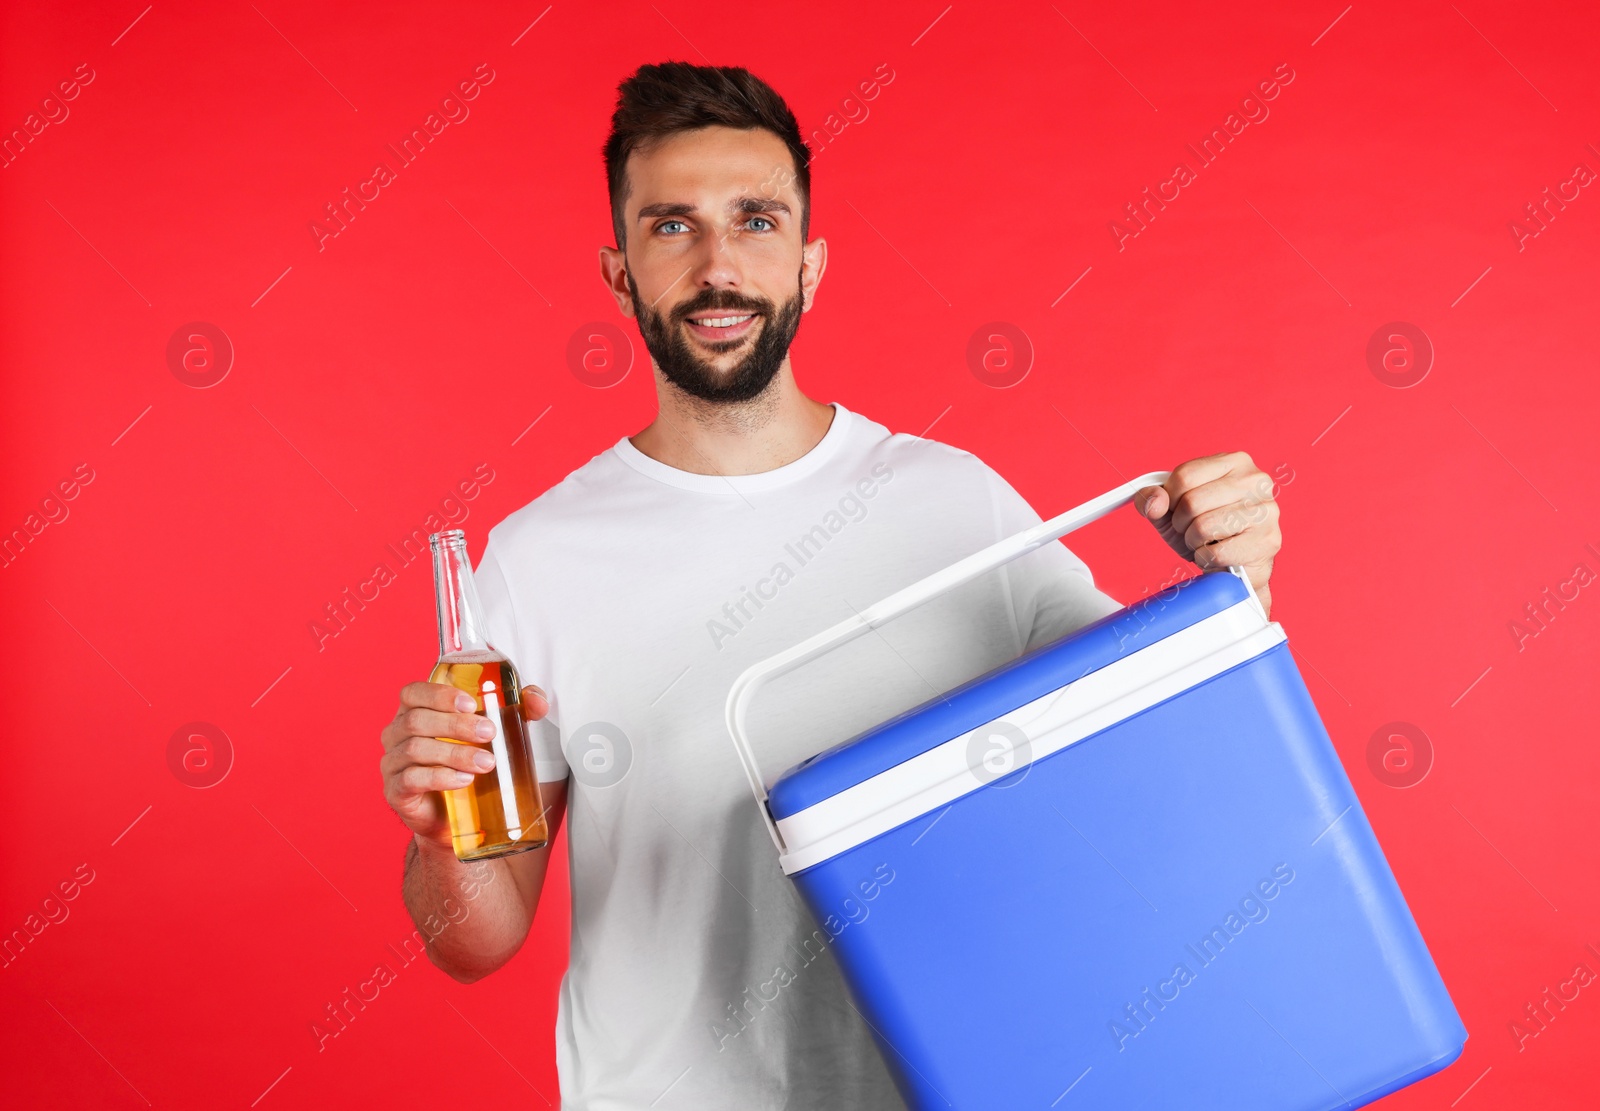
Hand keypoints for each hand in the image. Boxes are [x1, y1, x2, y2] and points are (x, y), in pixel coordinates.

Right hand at [380, 680, 551, 852]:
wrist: (456, 817)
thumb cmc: (468, 763)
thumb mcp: (493, 733)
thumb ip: (516, 710)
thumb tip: (536, 699)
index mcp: (413, 711)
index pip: (413, 692)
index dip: (439, 694)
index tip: (472, 703)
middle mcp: (396, 734)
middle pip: (417, 721)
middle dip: (456, 725)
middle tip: (489, 732)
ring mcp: (392, 764)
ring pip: (416, 749)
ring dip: (454, 753)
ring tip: (486, 762)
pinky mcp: (396, 792)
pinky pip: (412, 779)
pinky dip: (440, 777)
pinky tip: (464, 780)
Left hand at [1133, 451, 1280, 616]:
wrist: (1236, 568)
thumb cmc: (1207, 533)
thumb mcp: (1172, 511)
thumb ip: (1155, 500)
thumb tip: (1153, 501)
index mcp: (1235, 462)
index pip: (1184, 475)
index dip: (1169, 499)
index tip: (1176, 510)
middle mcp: (1256, 480)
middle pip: (1192, 501)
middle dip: (1181, 523)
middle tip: (1191, 531)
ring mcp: (1267, 510)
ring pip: (1203, 526)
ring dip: (1193, 542)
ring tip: (1205, 542)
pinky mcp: (1268, 540)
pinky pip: (1216, 553)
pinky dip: (1206, 559)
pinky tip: (1216, 555)